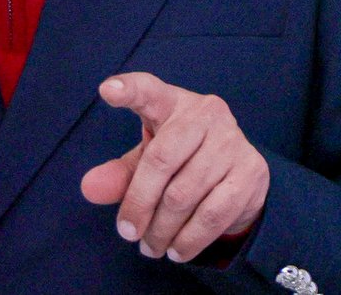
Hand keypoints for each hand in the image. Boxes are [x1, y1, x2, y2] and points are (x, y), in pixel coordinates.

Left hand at [80, 72, 268, 262]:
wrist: (239, 172)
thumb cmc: (183, 158)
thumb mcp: (149, 160)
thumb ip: (120, 173)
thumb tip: (89, 189)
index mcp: (172, 102)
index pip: (148, 90)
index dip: (128, 90)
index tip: (107, 90)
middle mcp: (205, 114)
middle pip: (160, 161)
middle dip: (139, 204)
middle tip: (127, 233)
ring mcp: (232, 141)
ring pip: (184, 194)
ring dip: (162, 229)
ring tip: (150, 246)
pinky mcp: (251, 172)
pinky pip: (212, 214)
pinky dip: (189, 239)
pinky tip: (176, 250)